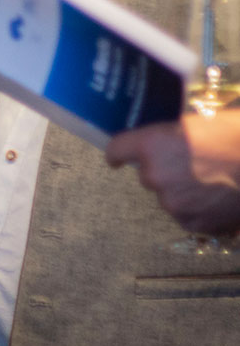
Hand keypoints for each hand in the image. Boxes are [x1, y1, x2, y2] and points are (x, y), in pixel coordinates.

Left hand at [106, 111, 239, 234]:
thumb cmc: (234, 135)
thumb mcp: (197, 121)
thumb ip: (171, 134)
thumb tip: (162, 140)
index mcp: (151, 145)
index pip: (117, 149)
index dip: (118, 154)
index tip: (117, 159)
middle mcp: (155, 176)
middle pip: (148, 175)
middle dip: (164, 170)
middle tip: (190, 164)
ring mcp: (174, 204)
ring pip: (168, 197)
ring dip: (181, 191)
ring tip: (211, 182)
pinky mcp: (195, 224)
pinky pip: (187, 216)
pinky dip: (197, 210)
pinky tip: (217, 199)